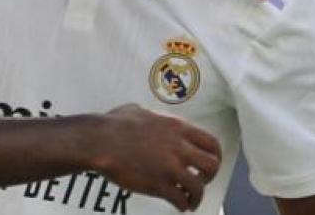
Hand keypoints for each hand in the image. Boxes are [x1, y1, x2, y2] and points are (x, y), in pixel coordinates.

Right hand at [89, 105, 220, 211]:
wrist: (99, 141)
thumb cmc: (113, 124)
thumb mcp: (139, 111)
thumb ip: (152, 116)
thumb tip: (148, 116)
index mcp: (177, 127)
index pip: (211, 142)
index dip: (215, 156)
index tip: (210, 163)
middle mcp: (178, 147)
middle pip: (212, 165)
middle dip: (209, 177)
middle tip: (201, 181)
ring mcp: (170, 167)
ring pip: (198, 186)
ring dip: (197, 196)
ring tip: (191, 201)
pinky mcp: (158, 184)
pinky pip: (180, 199)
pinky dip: (183, 205)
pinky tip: (179, 206)